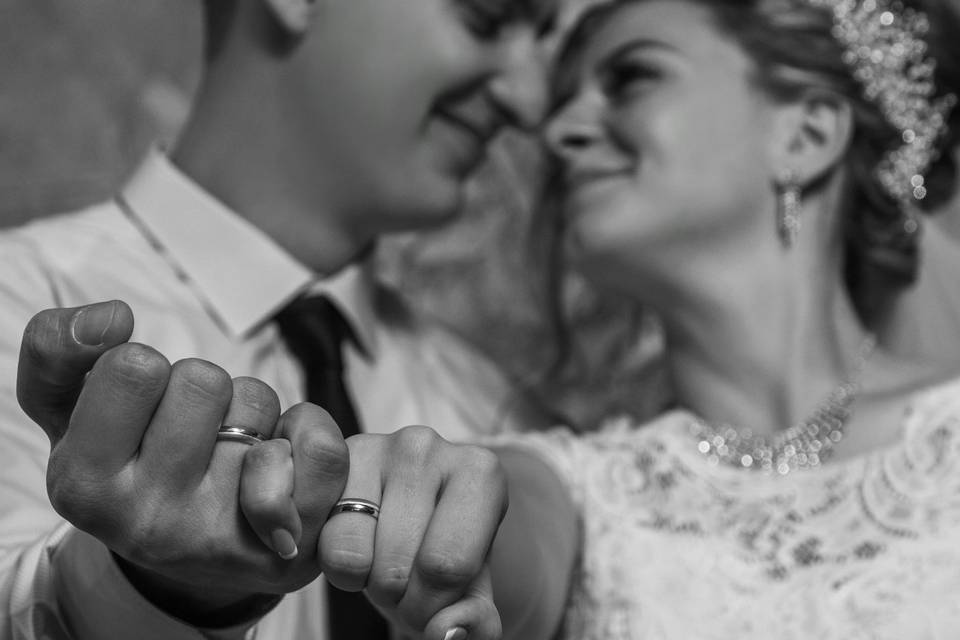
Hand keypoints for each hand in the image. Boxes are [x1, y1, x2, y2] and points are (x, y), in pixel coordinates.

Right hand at [17, 301, 349, 624]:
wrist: (185, 556)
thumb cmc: (128, 461)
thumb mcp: (68, 410)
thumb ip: (56, 350)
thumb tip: (111, 316)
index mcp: (84, 486)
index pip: (135, 366)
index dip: (148, 368)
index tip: (142, 407)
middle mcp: (148, 523)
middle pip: (202, 379)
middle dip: (202, 388)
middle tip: (190, 433)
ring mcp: (220, 538)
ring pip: (258, 403)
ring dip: (250, 412)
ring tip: (227, 454)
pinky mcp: (285, 547)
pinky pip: (319, 447)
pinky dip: (306, 431)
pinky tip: (279, 463)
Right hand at [321, 428, 507, 639]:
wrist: (406, 525)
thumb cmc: (442, 555)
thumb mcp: (468, 594)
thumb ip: (475, 621)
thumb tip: (446, 633)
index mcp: (480, 471)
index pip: (447, 565)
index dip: (434, 603)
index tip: (438, 593)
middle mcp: (426, 446)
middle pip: (398, 562)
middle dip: (398, 595)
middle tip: (405, 578)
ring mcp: (372, 445)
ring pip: (351, 553)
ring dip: (361, 580)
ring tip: (379, 563)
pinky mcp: (325, 464)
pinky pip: (315, 539)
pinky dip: (328, 563)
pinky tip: (351, 548)